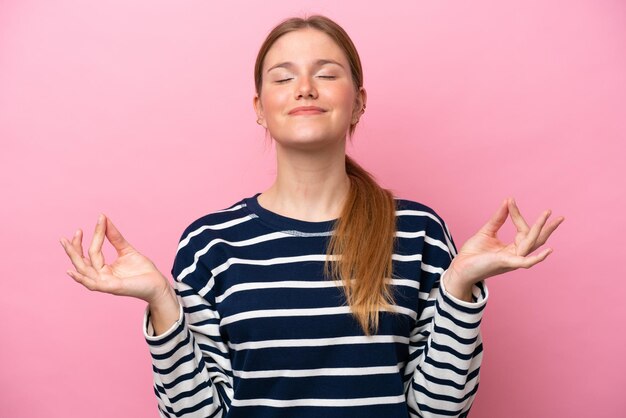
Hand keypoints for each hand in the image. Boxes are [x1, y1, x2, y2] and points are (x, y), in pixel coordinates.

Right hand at [60, 214, 171, 303]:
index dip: (95, 235)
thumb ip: (115, 237)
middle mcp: (101, 276)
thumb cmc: (143, 270)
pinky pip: (93, 284)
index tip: (100, 218)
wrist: (157, 283)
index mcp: (104, 269)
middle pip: (82, 262)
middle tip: (69, 235)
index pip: (93, 251)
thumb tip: (104, 218)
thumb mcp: (126, 250)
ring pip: (84, 271)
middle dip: (74, 249)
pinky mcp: (112, 288)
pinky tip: (72, 271)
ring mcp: (105, 283)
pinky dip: (81, 279)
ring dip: (75, 257)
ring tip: (67, 243)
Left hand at [444, 198, 564, 299]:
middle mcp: (516, 254)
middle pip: (536, 239)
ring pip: (531, 243)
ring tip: (547, 215)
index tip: (510, 200)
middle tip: (554, 213)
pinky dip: (538, 257)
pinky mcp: (506, 263)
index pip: (522, 229)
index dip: (517, 214)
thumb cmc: (473, 254)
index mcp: (512, 248)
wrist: (460, 268)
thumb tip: (507, 201)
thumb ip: (498, 218)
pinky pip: (526, 262)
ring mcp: (513, 260)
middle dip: (546, 226)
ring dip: (540, 229)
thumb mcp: (487, 231)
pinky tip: (548, 251)